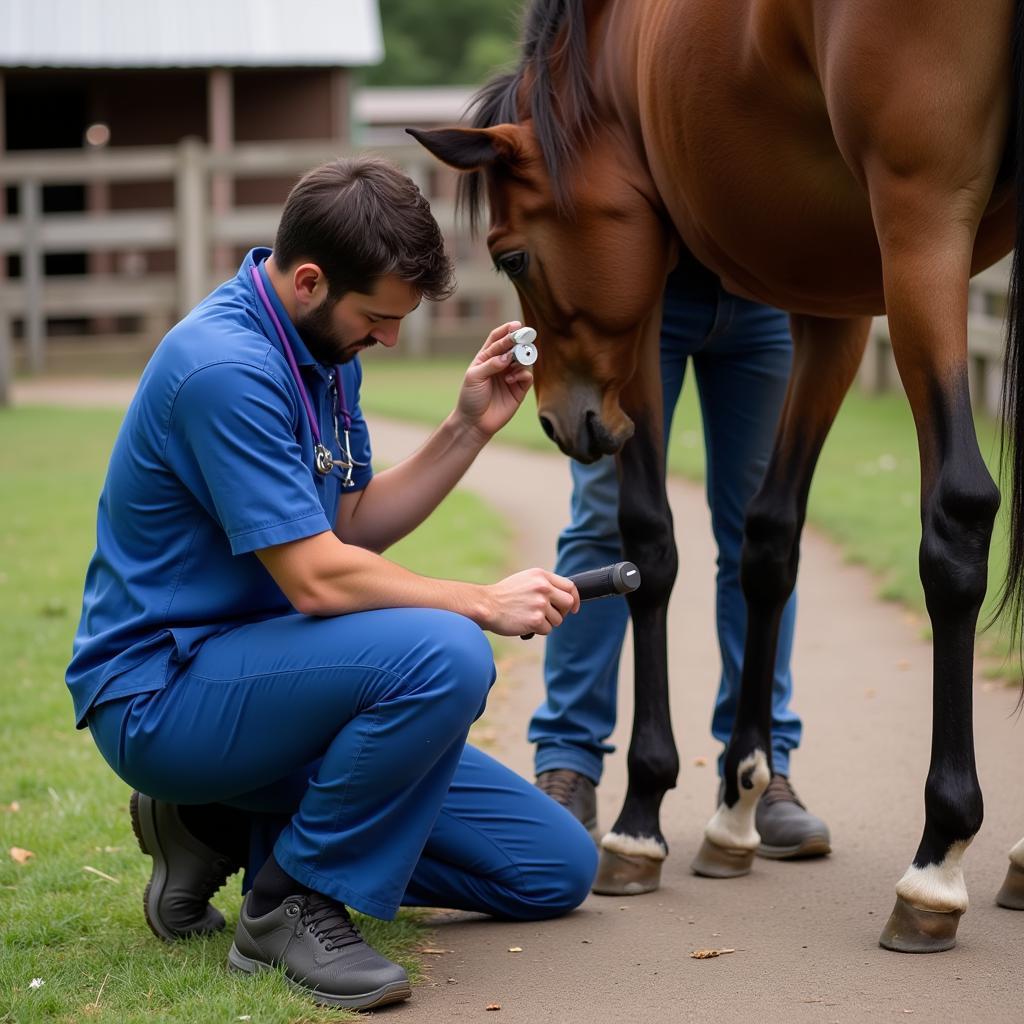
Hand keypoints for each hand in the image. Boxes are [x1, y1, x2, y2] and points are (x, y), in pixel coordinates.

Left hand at [454, 321, 534, 438]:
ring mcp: (510, 376)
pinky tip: (511, 379)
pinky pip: (527, 376)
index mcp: (486, 358)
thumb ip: (491, 364)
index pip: (497, 339)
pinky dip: (522, 374)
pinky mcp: (519, 389)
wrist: (474, 422)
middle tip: (525, 336)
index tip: (516, 325)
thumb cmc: (470, 397)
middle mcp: (500, 365)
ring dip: (521, 357)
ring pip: (523, 360)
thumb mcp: (475, 377)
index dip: (506, 331)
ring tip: (516, 359)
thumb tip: (508, 355)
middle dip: (519, 340)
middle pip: (513, 347)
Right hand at [479, 568, 579, 636]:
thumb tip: (562, 596)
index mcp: (541, 576)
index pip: (570, 586)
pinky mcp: (536, 620)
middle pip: (569, 603)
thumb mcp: (525, 580)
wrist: (486, 605)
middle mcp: (543, 587)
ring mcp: (540, 604)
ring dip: (547, 622)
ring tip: (529, 617)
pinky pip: (547, 629)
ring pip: (558, 619)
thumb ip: (544, 584)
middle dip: (562, 612)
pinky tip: (525, 623)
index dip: (575, 598)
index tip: (574, 607)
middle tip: (550, 615)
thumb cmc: (503, 595)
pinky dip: (538, 630)